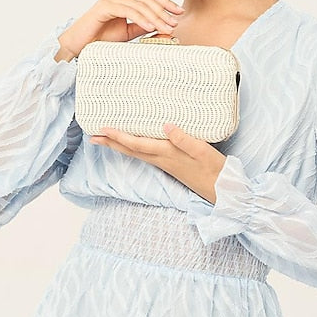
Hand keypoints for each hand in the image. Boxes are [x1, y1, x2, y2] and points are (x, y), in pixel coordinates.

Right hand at [55, 0, 183, 60]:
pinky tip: (151, 28)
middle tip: (175, 23)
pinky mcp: (105, 6)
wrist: (79, 45)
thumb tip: (164, 27)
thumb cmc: (100, 40)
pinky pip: (128, 11)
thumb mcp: (128, 33)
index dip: (166, 3)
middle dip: (164, 11)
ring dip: (156, 17)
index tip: (179, 12)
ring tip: (166, 28)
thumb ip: (143, 27)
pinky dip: (142, 19)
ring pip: (140, 5)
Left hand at [89, 123, 226, 203]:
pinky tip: (133, 145)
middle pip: (131, 151)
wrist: (223, 191)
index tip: (103, 129)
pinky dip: (133, 148)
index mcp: (167, 154)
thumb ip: (184, 138)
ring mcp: (166, 164)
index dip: (119, 136)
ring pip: (136, 154)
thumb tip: (165, 125)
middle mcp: (162, 160)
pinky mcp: (171, 166)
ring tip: (106, 139)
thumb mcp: (203, 151)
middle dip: (111, 143)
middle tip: (93, 136)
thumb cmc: (215, 169)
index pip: (137, 144)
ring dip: (119, 146)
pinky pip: (145, 155)